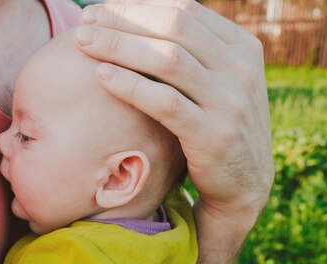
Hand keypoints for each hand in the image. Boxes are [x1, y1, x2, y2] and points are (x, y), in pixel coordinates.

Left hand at [75, 0, 273, 225]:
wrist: (243, 183)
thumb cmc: (215, 125)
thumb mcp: (216, 81)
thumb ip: (191, 53)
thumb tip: (136, 21)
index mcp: (242, 46)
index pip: (185, 9)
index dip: (138, 6)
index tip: (100, 10)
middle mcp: (242, 69)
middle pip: (174, 26)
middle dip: (123, 20)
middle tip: (84, 23)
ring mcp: (231, 102)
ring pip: (169, 59)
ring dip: (119, 46)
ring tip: (83, 43)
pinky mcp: (213, 136)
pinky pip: (165, 102)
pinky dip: (130, 85)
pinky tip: (101, 76)